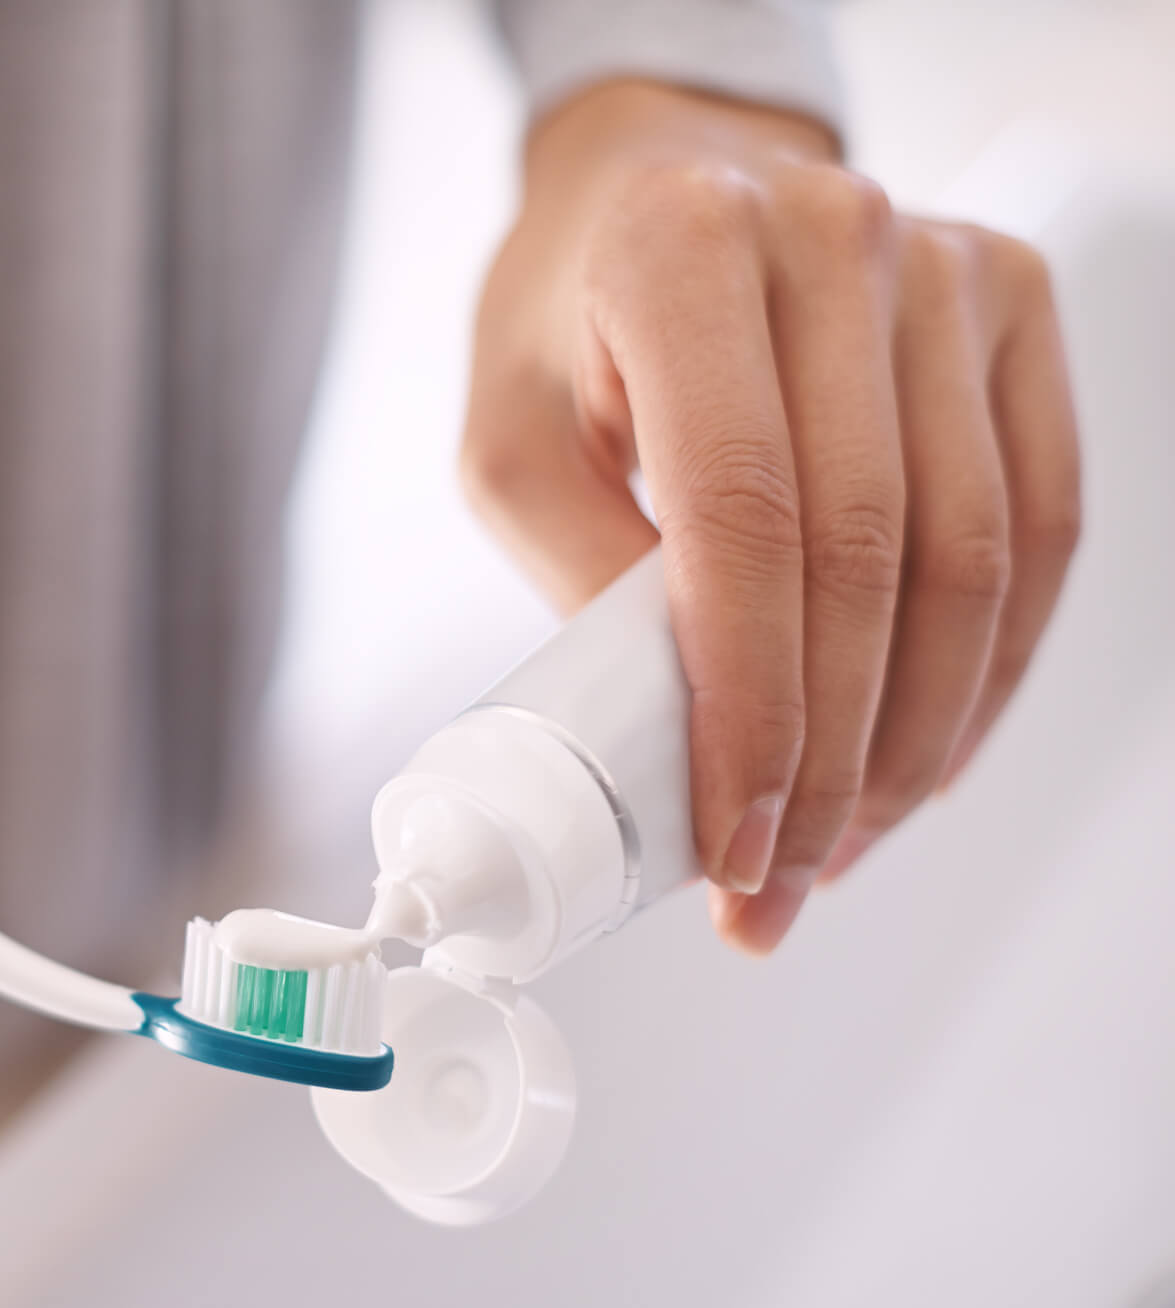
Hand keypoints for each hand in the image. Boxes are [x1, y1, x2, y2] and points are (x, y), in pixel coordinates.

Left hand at [461, 83, 1080, 952]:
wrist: (660, 185)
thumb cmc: (568, 320)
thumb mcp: (508, 437)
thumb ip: (577, 572)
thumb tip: (669, 747)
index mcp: (683, 252)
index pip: (744, 519)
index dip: (750, 704)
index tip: (731, 839)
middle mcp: (835, 239)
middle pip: (869, 555)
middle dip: (827, 757)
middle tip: (778, 881)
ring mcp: (946, 265)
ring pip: (972, 557)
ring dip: (913, 738)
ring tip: (839, 846)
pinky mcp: (1015, 305)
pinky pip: (1040, 523)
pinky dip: (986, 667)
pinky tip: (921, 758)